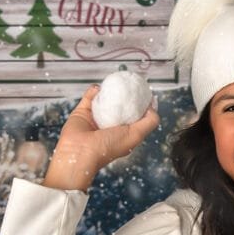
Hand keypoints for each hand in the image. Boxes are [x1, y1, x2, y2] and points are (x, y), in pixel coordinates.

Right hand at [44, 84, 159, 189]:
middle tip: (129, 83)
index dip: (141, 105)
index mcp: (124, 133)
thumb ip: (149, 122)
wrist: (80, 152)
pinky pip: (89, 97)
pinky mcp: (83, 112)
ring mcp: (96, 118)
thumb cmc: (107, 148)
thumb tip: (153, 108)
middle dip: (125, 95)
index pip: (135, 116)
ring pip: (104, 100)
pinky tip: (99, 88)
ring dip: (109, 91)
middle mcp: (110, 125)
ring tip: (115, 83)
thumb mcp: (136, 135)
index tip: (144, 93)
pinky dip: (93, 91)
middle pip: (120, 106)